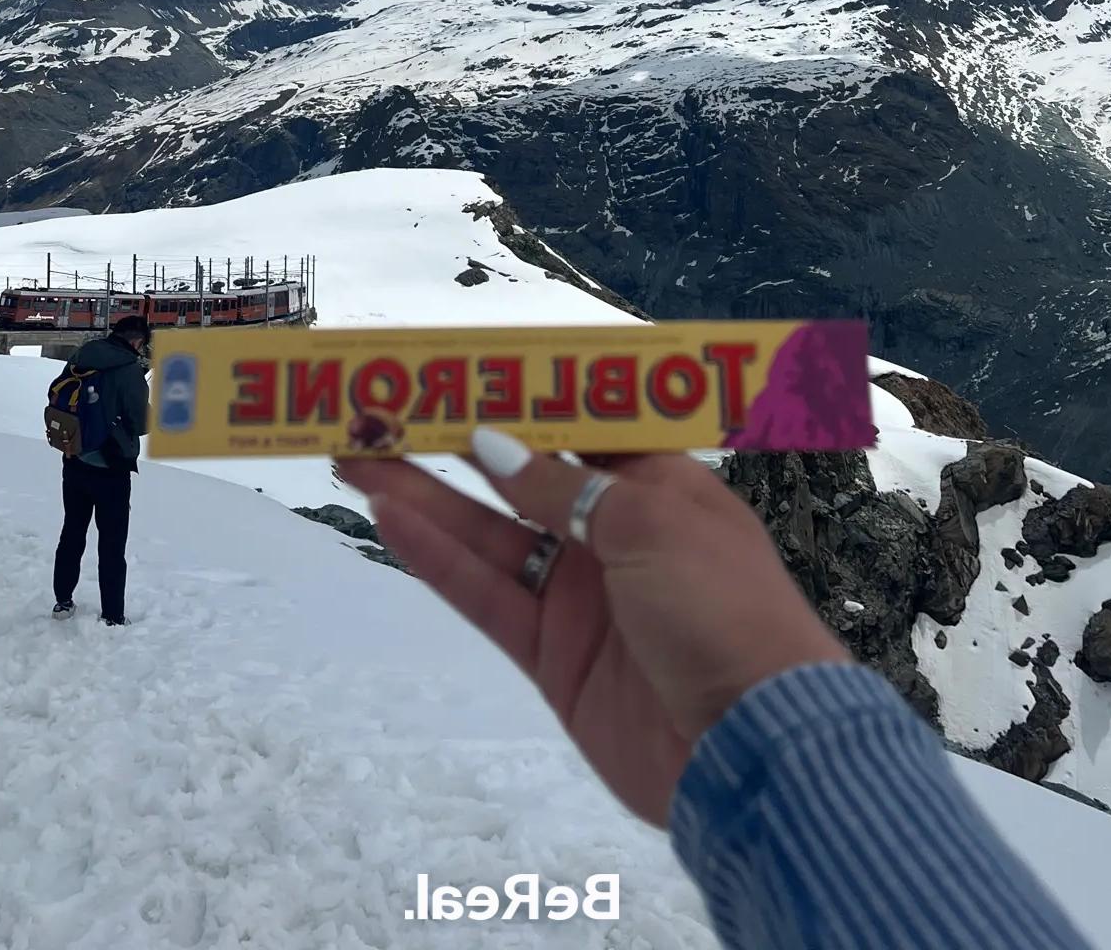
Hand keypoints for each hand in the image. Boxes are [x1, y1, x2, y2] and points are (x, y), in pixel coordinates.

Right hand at [339, 435, 848, 827]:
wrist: (755, 747)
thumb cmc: (722, 607)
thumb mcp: (649, 524)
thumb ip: (562, 485)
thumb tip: (493, 444)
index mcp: (657, 481)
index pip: (577, 421)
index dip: (517, 391)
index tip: (456, 362)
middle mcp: (613, 529)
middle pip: (519, 472)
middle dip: (452, 436)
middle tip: (381, 403)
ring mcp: (578, 593)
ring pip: (486, 530)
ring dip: (423, 491)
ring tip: (355, 451)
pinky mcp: (551, 654)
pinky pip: (484, 592)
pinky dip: (436, 556)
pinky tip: (388, 515)